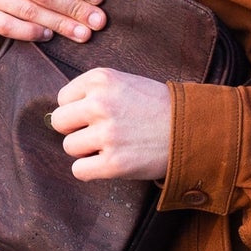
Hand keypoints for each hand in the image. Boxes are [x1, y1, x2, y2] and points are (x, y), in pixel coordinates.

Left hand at [48, 68, 172, 181]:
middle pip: (59, 122)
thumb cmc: (156, 106)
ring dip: (85, 151)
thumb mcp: (124, 82)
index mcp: (101, 79)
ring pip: (69, 147)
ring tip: (110, 146)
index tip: (97, 115)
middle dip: (75, 129)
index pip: (62, 99)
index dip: (77, 110)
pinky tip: (108, 163)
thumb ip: (93, 92)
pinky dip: (90, 171)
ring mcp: (107, 134)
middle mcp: (100, 104)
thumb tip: (57, 114)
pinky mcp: (114, 163)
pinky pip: (79, 170)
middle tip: (98, 133)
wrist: (193, 129)